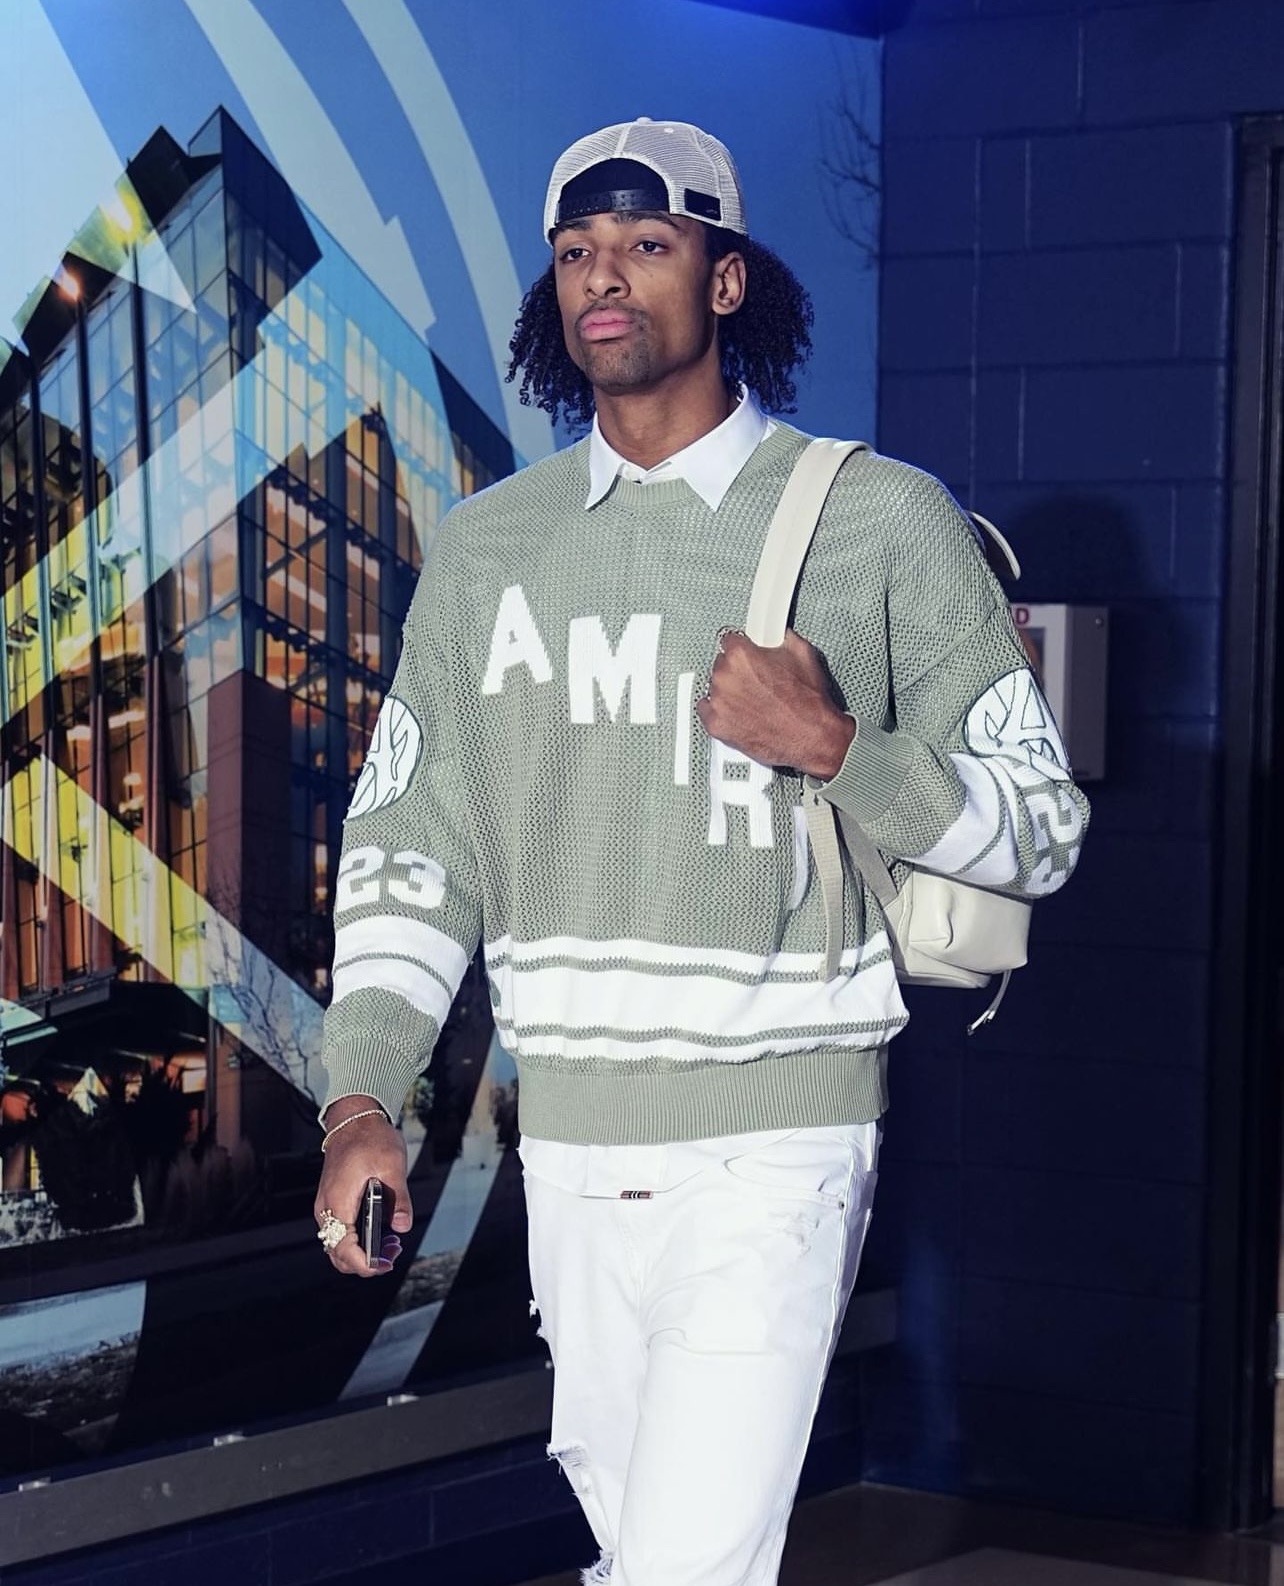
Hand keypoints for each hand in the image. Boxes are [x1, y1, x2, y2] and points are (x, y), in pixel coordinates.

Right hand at [314, 1097, 413, 1277]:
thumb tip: (402, 1226)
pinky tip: (381, 1232)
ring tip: (391, 1243)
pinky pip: (340, 1232)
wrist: (353, 1120)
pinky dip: (358, 1240)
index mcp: (339, 1202)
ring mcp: (327, 1206)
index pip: (344, 1249)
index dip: (364, 1264)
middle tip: (393, 1253)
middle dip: (366, 1262)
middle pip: (338, 1254)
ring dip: (363, 1252)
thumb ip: (399, 1199)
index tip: (385, 1264)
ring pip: (338, 1245)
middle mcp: (327, 1208)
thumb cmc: (370, 1138)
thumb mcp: (392, 1165)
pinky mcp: (332, 1202)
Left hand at [696, 629, 855, 778]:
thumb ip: (779, 638)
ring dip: (729, 691)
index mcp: (741, 655)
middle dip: (737, 670)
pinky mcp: (717, 725)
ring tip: (753, 700)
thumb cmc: (808, 702)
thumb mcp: (802, 653)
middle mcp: (725, 677)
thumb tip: (776, 634)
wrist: (812, 737)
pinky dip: (720, 711)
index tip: (746, 653)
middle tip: (757, 681)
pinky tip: (738, 712)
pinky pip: (707, 711)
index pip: (728, 640)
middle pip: (721, 664)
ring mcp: (719, 703)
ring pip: (714, 687)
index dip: (741, 647)